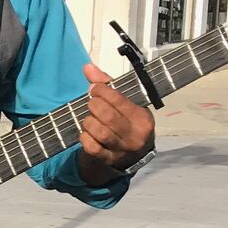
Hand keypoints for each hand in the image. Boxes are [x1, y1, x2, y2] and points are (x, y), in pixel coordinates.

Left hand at [77, 62, 154, 184]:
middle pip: (108, 116)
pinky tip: (87, 133)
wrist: (133, 154)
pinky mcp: (109, 160)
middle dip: (94, 106)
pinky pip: (92, 147)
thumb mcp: (125, 103)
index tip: (94, 89)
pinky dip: (85, 137)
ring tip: (90, 118)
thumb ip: (107, 84)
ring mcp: (122, 150)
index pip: (118, 99)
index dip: (101, 90)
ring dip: (89, 122)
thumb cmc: (128, 122)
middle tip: (92, 104)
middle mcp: (135, 135)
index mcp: (142, 118)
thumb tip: (87, 67)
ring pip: (99, 132)